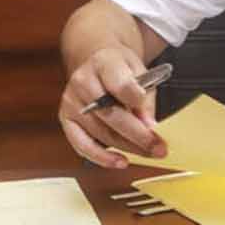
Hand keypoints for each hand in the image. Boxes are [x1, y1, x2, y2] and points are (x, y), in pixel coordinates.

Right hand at [58, 45, 166, 167]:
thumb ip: (145, 97)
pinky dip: (102, 157)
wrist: (98, 63)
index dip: (138, 103)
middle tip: (158, 148)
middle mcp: (83, 81)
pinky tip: (120, 161)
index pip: (120, 84)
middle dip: (138, 135)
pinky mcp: (66, 119)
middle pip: (111, 114)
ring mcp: (71, 101)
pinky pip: (81, 145)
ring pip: (100, 132)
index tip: (153, 121)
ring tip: (148, 154)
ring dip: (127, 147)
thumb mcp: (140, 72)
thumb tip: (148, 126)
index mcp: (104, 62)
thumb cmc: (121, 69)